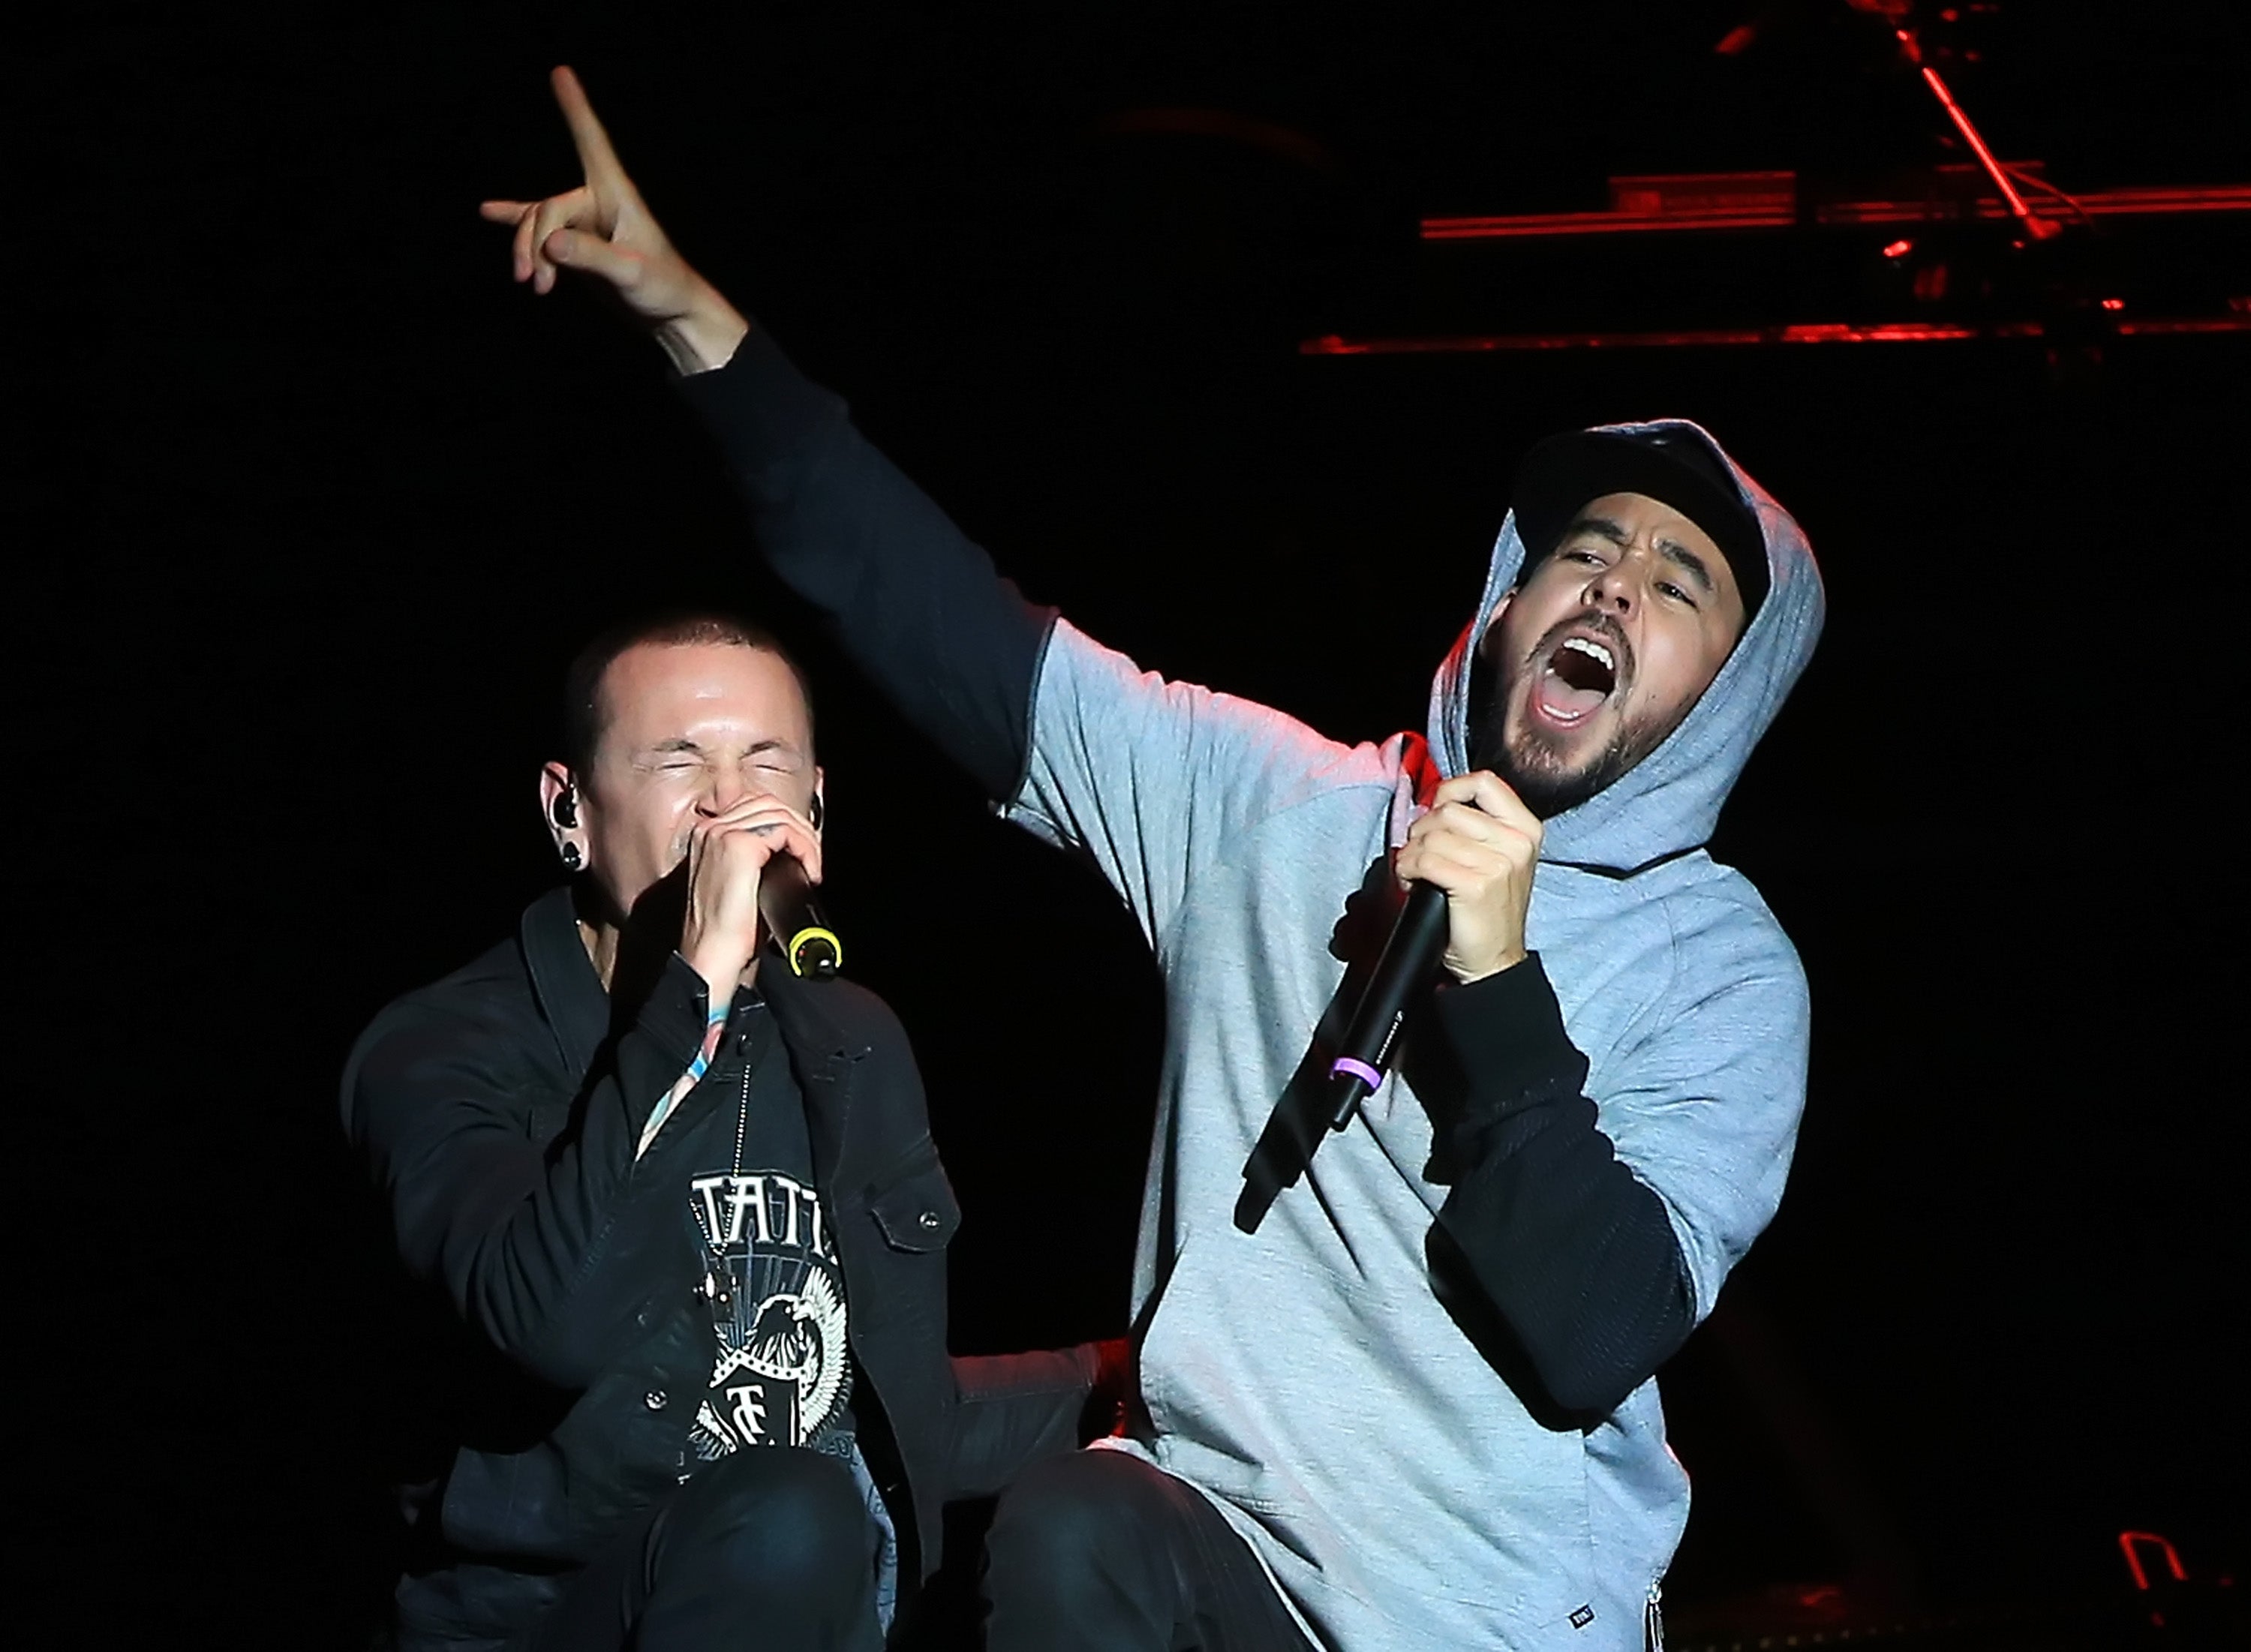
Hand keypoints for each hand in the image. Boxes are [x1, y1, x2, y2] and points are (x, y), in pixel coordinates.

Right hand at [479, 65, 749, 373]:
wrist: (671, 316)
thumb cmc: (663, 289)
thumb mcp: (630, 273)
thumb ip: (592, 256)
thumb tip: (550, 243)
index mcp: (617, 195)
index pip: (592, 143)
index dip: (576, 109)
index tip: (561, 72)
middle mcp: (598, 202)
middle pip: (547, 208)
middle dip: (534, 243)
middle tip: (536, 283)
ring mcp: (584, 222)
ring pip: (537, 223)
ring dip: (527, 252)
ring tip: (532, 285)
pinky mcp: (575, 244)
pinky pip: (535, 226)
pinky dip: (513, 222)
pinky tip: (487, 212)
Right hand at [678, 794, 823, 1001]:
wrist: (711, 956)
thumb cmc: (728, 931)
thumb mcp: (742, 885)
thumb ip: (759, 861)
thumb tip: (793, 851)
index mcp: (706, 834)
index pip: (755, 806)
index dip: (786, 824)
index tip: (803, 851)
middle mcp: (710, 828)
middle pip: (769, 804)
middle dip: (799, 829)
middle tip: (812, 860)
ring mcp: (722, 834)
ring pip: (780, 814)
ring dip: (806, 840)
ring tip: (812, 868)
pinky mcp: (738, 845)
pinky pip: (785, 830)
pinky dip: (805, 848)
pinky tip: (809, 872)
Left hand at [1392, 772, 1542, 983]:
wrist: (1495, 961)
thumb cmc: (1489, 909)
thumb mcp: (1500, 858)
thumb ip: (1478, 826)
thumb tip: (1434, 802)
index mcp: (1526, 828)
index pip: (1484, 782)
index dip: (1450, 791)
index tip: (1435, 811)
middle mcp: (1517, 842)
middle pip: (1448, 810)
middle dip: (1422, 831)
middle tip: (1420, 853)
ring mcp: (1498, 864)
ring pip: (1431, 836)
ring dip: (1411, 854)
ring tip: (1415, 871)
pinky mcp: (1475, 885)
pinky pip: (1425, 860)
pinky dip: (1407, 870)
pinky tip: (1412, 882)